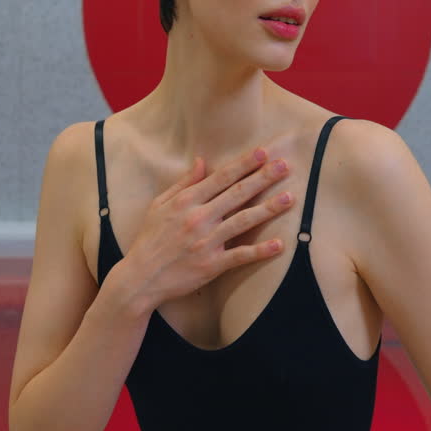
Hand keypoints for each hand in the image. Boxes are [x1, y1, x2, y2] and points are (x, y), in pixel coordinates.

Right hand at [123, 148, 293, 309]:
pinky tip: (279, 244)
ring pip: (243, 221)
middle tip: (284, 166)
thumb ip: (183, 183)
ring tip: (289, 198)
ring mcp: (206, 242)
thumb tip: (201, 160)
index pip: (221, 177)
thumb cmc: (150, 239)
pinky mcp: (211, 265)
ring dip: (268, 208)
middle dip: (263, 178)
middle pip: (237, 194)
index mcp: (186, 201)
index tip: (263, 152)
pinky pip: (240, 256)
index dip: (244, 164)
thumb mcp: (160, 205)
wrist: (140, 278)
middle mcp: (198, 218)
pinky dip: (260, 251)